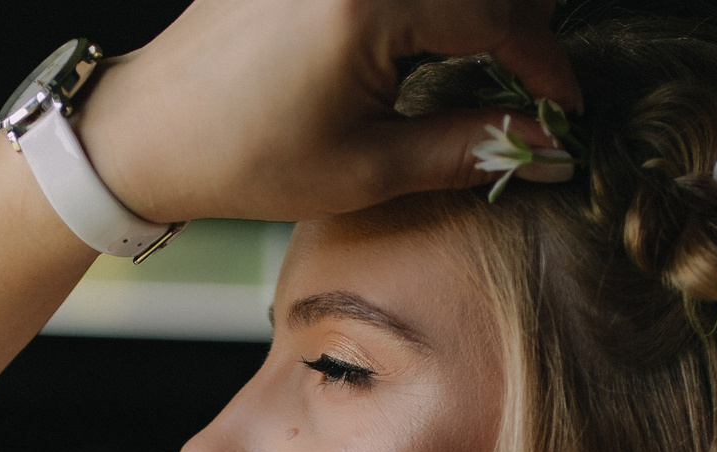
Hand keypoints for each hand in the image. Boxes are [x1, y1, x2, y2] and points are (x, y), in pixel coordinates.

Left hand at [74, 0, 578, 225]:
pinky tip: (438, 37)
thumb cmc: (244, 157)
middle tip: (535, 86)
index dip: (546, 68)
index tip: (566, 110)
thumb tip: (549, 145)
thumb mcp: (368, 169)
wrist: (150, 129)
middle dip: (521, 25)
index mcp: (370, 1)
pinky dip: (432, 6)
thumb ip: (469, 148)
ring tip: (492, 63)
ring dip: (478, 11)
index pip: (499, 18)